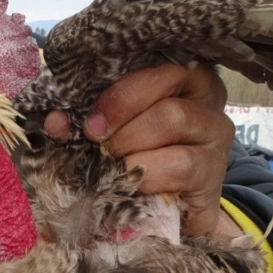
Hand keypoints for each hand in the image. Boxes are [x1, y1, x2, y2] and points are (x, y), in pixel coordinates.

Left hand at [44, 63, 236, 237]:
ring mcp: (216, 133)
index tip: (88, 121)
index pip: (151, 64)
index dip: (117, 92)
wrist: (170, 208)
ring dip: (131, 143)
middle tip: (95, 140)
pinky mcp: (214, 172)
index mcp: (181, 75)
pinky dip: (146, 174)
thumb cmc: (139, 155)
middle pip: (163, 84)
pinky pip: (180, 164)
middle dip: (120, 114)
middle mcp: (207, 97)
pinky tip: (131, 186)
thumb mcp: (116, 129)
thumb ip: (91, 118)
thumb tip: (55, 122)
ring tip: (113, 164)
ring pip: (172, 118)